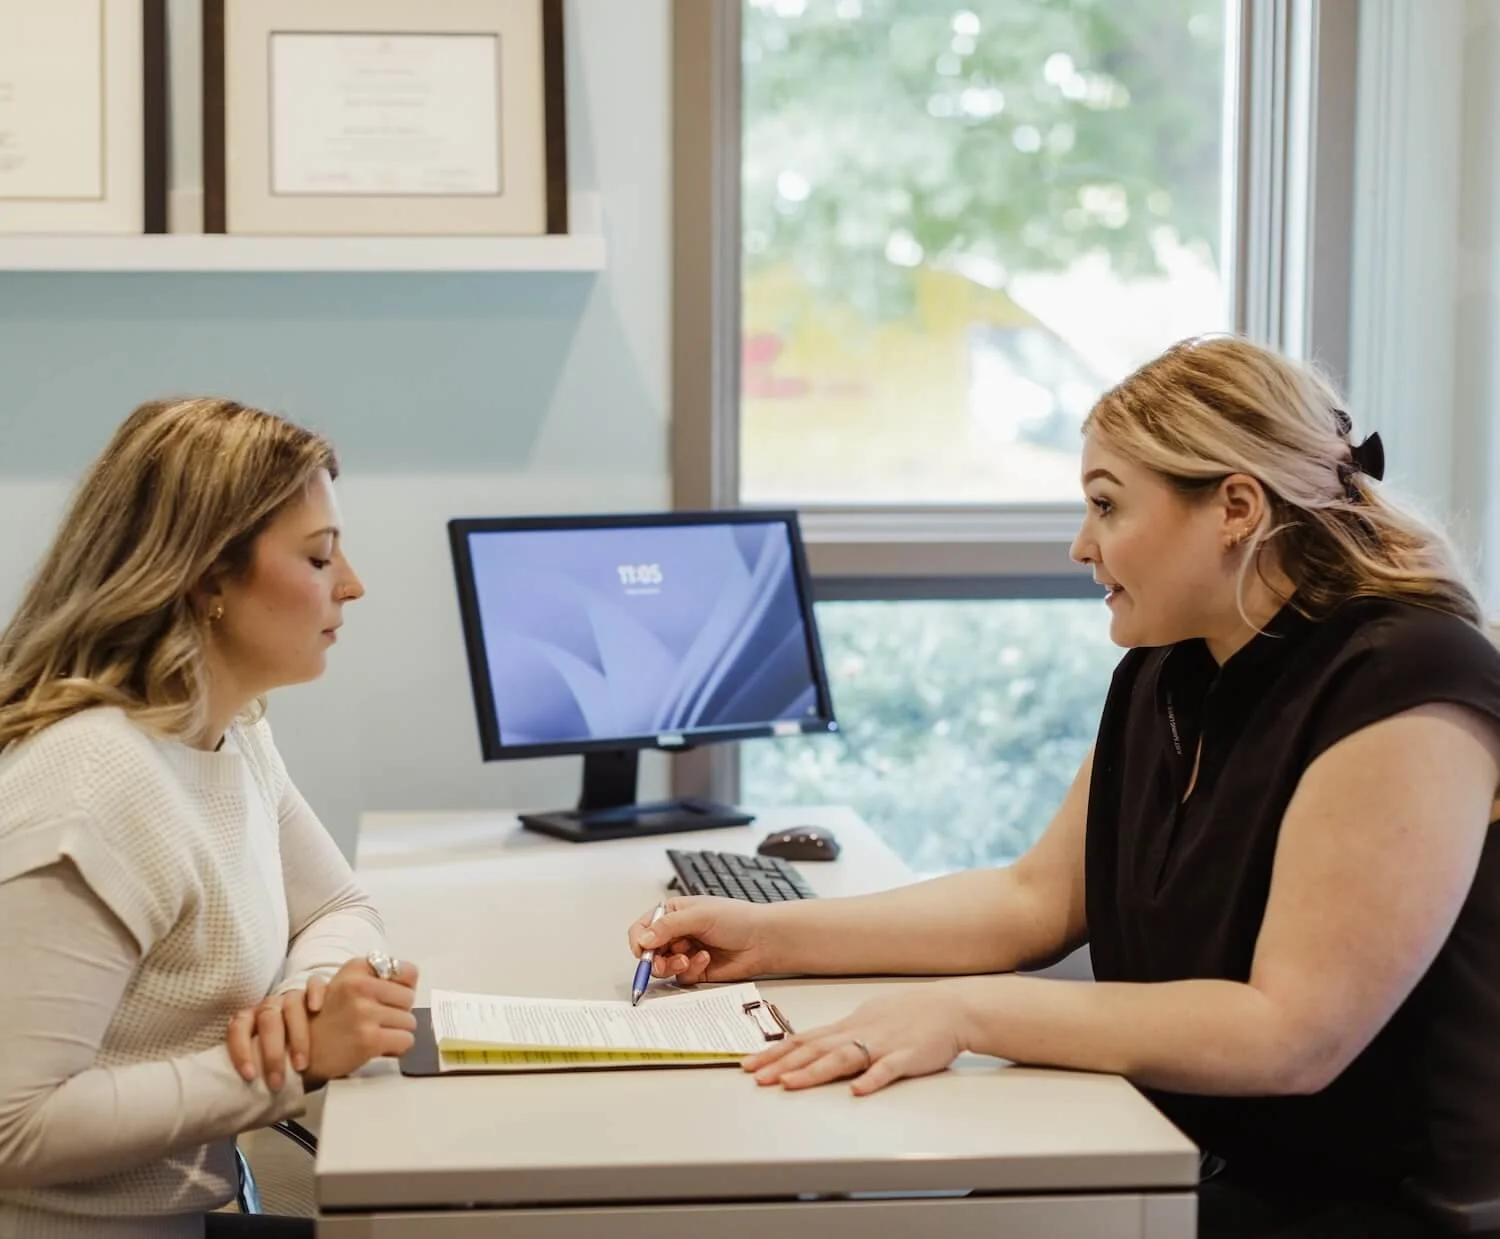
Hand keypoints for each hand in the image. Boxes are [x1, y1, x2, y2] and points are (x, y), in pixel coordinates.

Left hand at [226, 976, 328, 1091]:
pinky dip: (314, 993)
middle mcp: (270, 1005)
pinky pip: (314, 984)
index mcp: (251, 1019)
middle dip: (272, 1053)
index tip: (250, 1076)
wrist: (315, 1036)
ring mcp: (293, 996)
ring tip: (301, 1064)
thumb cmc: (286, 1052)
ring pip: (291, 1005)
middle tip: (277, 1082)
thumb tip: (253, 1100)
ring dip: (297, 1037)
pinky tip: (316, 1008)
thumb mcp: (269, 1060)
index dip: (240, 1051)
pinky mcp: (315, 991)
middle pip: (267, 1020)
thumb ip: (262, 1068)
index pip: (238, 1028)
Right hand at [302, 955, 420, 1088]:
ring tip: (373, 1035)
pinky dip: (396, 1048)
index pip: (408, 972)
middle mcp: (359, 986)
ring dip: (396, 1032)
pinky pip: (405, 1041)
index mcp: (356, 970)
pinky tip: (378, 1048)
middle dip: (398, 1013)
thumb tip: (412, 983)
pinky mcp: (369, 1039)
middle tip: (378, 1022)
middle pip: (409, 999)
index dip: (404, 988)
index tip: (390, 999)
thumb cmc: (328, 1020)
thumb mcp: (345, 985)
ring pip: (409, 1022)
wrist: (298, 1053)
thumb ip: (376, 978)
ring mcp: (364, 1013)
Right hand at [627, 896, 774, 984]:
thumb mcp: (699, 915)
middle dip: (654, 958)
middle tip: (662, 961)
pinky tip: (706, 959)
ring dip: (672, 965)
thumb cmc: (737, 919)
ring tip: (687, 959)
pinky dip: (691, 970)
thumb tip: (644, 939)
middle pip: (649, 951)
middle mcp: (676, 934)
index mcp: (673, 913)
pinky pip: (681, 977)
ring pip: (662, 967)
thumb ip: (669, 926)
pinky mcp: (695, 970)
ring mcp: (685, 952)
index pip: (643, 927)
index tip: (643, 950)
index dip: (639, 940)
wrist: (763, 941)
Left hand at [742, 981, 973, 1094]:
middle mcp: (858, 1033)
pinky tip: (858, 1090)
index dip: (774, 1052)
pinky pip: (886, 1070)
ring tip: (788, 1084)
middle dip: (781, 1063)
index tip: (749, 1063)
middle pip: (814, 1049)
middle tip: (755, 1077)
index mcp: (848, 1026)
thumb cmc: (911, 1012)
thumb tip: (815, 1042)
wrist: (950, 1007)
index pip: (803, 1039)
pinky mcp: (906, 1058)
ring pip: (841, 1058)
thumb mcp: (868, 1017)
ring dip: (813, 1072)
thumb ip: (842, 1033)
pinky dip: (871, 1079)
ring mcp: (881, 1045)